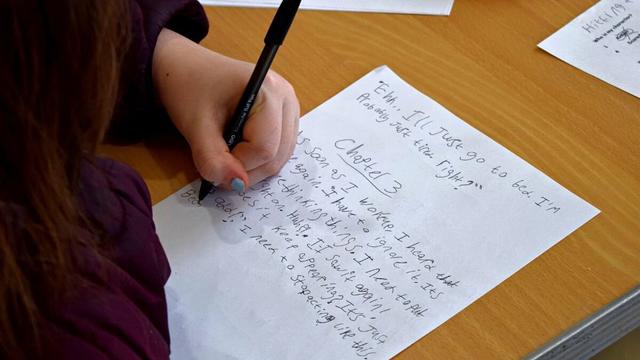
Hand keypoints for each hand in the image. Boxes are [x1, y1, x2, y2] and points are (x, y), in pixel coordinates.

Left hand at [152, 28, 299, 191]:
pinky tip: (239, 148)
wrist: (187, 71)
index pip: (265, 147)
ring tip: (226, 153)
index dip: (239, 163)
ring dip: (253, 166)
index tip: (213, 159)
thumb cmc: (190, 89)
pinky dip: (259, 160)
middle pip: (278, 155)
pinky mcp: (287, 118)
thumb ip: (213, 158)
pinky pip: (280, 151)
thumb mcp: (195, 125)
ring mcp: (290, 108)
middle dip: (247, 169)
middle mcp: (287, 97)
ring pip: (281, 157)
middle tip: (218, 162)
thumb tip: (238, 185)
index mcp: (268, 90)